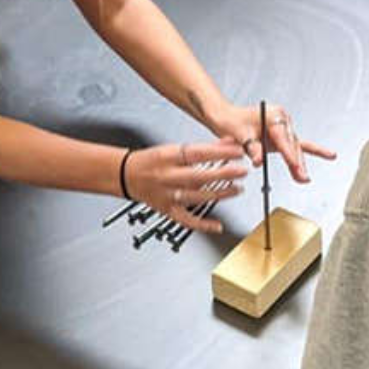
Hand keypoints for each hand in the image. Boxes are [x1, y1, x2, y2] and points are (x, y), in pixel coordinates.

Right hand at [126, 139, 247, 233]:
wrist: (126, 175)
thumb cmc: (152, 160)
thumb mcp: (174, 148)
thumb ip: (203, 148)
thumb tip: (228, 142)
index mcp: (167, 157)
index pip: (197, 153)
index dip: (219, 152)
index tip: (237, 151)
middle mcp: (166, 176)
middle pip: (198, 176)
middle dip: (223, 174)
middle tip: (242, 170)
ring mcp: (167, 195)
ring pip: (197, 197)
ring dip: (220, 194)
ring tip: (238, 189)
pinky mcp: (167, 210)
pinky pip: (187, 220)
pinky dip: (203, 225)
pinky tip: (218, 226)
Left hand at [208, 103, 335, 184]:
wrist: (227, 118)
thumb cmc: (232, 122)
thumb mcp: (240, 135)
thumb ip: (252, 148)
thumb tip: (258, 161)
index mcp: (273, 114)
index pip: (282, 137)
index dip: (288, 153)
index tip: (294, 165)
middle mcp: (281, 119)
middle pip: (292, 143)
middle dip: (297, 162)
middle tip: (301, 176)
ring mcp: (284, 127)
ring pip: (295, 147)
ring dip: (299, 163)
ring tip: (303, 178)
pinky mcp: (283, 136)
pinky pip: (298, 145)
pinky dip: (313, 151)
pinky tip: (329, 155)